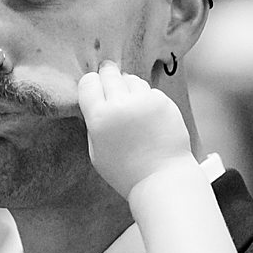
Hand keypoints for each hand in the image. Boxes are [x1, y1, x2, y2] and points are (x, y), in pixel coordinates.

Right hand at [77, 60, 195, 197]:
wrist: (161, 178)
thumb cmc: (126, 172)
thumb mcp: (96, 152)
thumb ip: (93, 124)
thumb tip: (95, 102)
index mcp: (99, 117)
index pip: (88, 83)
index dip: (90, 84)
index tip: (93, 87)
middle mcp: (121, 104)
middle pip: (109, 73)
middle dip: (107, 75)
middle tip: (108, 76)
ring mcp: (145, 101)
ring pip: (131, 79)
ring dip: (127, 86)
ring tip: (130, 103)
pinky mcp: (164, 102)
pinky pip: (150, 91)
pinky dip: (146, 98)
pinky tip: (147, 115)